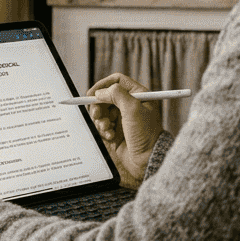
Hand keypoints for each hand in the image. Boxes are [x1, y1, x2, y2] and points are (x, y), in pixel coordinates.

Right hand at [86, 73, 163, 189]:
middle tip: (96, 115)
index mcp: (138, 95)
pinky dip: (104, 130)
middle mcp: (130, 104)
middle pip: (106, 97)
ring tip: (107, 128)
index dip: (103, 85)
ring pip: (102, 111)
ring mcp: (123, 118)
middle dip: (99, 106)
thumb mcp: (133, 109)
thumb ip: (116, 94)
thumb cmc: (145, 134)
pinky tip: (111, 136)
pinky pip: (103, 125)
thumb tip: (100, 92)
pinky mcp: (117, 130)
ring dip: (101, 120)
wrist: (147, 159)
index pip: (117, 81)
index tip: (92, 94)